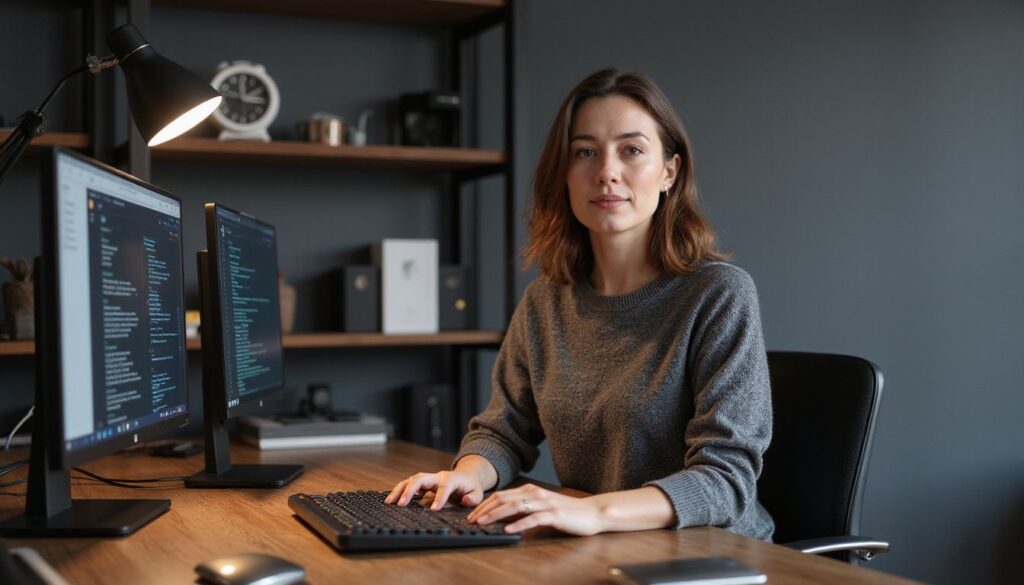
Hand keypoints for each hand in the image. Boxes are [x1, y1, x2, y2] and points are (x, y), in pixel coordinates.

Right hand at [384, 469, 485, 510]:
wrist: (465, 476)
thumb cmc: (470, 487)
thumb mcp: (477, 493)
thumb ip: (473, 498)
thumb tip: (465, 501)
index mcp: (451, 480)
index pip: (444, 488)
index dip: (439, 498)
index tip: (434, 510)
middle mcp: (437, 477)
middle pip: (420, 479)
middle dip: (410, 491)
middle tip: (402, 505)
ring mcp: (428, 478)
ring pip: (411, 480)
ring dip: (399, 490)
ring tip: (389, 502)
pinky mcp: (422, 482)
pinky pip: (408, 484)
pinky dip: (399, 490)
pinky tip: (390, 500)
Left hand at [467, 484, 606, 535]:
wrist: (591, 513)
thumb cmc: (565, 512)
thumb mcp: (540, 507)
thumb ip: (523, 508)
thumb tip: (501, 516)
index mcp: (530, 490)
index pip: (501, 495)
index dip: (484, 504)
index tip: (472, 515)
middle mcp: (535, 493)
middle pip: (504, 499)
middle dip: (485, 509)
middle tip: (472, 520)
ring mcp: (545, 503)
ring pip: (515, 506)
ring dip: (496, 515)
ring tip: (484, 523)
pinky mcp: (554, 515)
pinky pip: (533, 519)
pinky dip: (518, 524)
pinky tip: (508, 530)